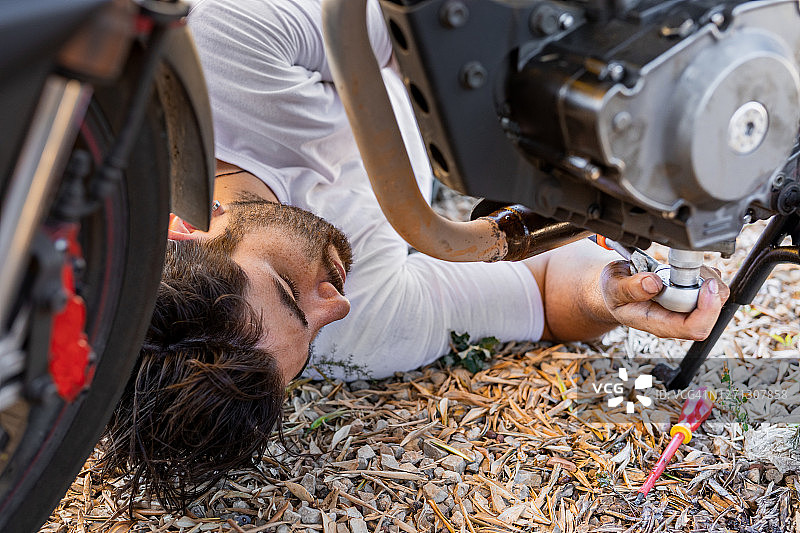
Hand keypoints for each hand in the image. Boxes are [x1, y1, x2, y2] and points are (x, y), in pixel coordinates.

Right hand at [599, 261, 729, 339]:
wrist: (615, 288)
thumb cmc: (614, 291)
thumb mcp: (613, 286)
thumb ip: (629, 287)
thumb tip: (653, 283)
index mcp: (658, 324)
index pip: (693, 328)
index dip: (707, 309)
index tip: (704, 286)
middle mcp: (676, 320)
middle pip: (711, 314)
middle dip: (710, 288)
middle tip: (691, 270)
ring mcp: (685, 310)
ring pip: (715, 299)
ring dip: (707, 278)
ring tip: (683, 267)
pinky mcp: (691, 298)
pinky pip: (712, 288)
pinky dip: (705, 273)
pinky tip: (685, 268)